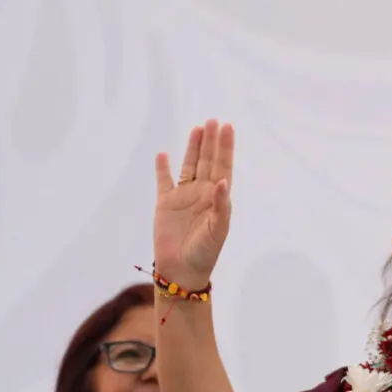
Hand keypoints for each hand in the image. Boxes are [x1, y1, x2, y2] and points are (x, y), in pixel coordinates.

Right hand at [155, 120, 234, 288]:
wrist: (182, 270)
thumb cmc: (205, 252)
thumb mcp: (217, 230)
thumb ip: (220, 206)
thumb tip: (222, 182)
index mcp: (217, 198)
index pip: (222, 166)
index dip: (225, 147)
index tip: (227, 127)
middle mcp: (201, 193)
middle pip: (207, 161)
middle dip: (211, 142)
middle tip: (213, 120)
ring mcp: (183, 197)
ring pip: (188, 166)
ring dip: (192, 148)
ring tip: (197, 128)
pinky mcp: (164, 204)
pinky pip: (163, 181)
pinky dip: (163, 168)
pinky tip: (163, 154)